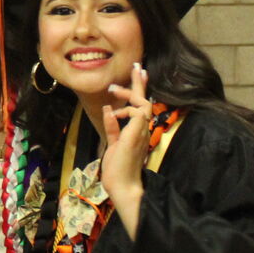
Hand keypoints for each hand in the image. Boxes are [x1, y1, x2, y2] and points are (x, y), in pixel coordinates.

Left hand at [99, 64, 154, 235]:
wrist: (123, 186)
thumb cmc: (117, 170)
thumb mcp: (112, 144)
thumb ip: (112, 128)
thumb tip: (108, 109)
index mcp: (137, 132)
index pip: (139, 108)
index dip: (137, 92)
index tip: (133, 79)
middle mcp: (142, 130)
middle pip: (145, 101)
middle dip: (140, 83)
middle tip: (138, 66)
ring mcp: (141, 132)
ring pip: (143, 103)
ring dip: (129, 92)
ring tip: (113, 88)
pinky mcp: (136, 133)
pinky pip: (136, 112)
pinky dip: (124, 108)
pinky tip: (113, 111)